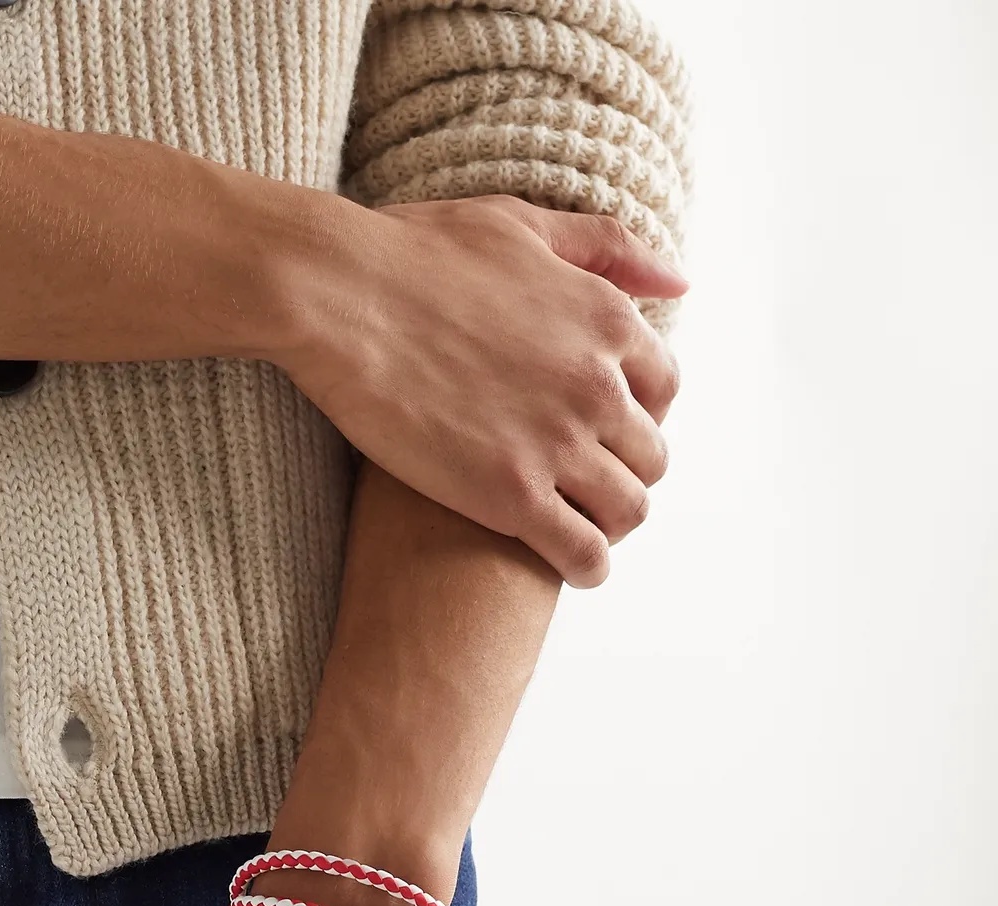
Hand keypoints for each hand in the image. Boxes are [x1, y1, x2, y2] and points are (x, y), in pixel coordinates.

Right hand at [278, 193, 686, 587]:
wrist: (338, 296)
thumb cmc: (412, 253)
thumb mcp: (521, 225)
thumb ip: (605, 249)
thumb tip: (680, 283)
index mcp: (605, 321)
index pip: (662, 389)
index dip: (635, 415)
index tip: (598, 431)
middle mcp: (597, 385)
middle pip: (650, 456)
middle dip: (623, 474)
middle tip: (581, 488)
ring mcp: (557, 443)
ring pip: (627, 509)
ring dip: (610, 525)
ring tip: (575, 531)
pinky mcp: (509, 495)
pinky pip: (582, 553)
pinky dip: (587, 567)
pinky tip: (565, 568)